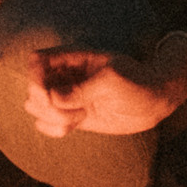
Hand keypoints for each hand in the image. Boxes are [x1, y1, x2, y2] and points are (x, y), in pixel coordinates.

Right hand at [0, 29, 186, 137]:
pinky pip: (46, 124)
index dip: (35, 77)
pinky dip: (54, 129)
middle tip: (74, 111)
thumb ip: (83, 88)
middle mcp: (65, 76)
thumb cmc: (138, 82)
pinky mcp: (71, 115)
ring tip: (78, 117)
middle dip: (47, 104)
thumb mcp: (113, 81)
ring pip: (36, 108)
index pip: (36, 60)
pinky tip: (75, 126)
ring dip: (52, 117)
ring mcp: (67, 96)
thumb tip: (53, 98)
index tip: (48, 94)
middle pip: (32, 88)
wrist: (154, 101)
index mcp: (73, 58)